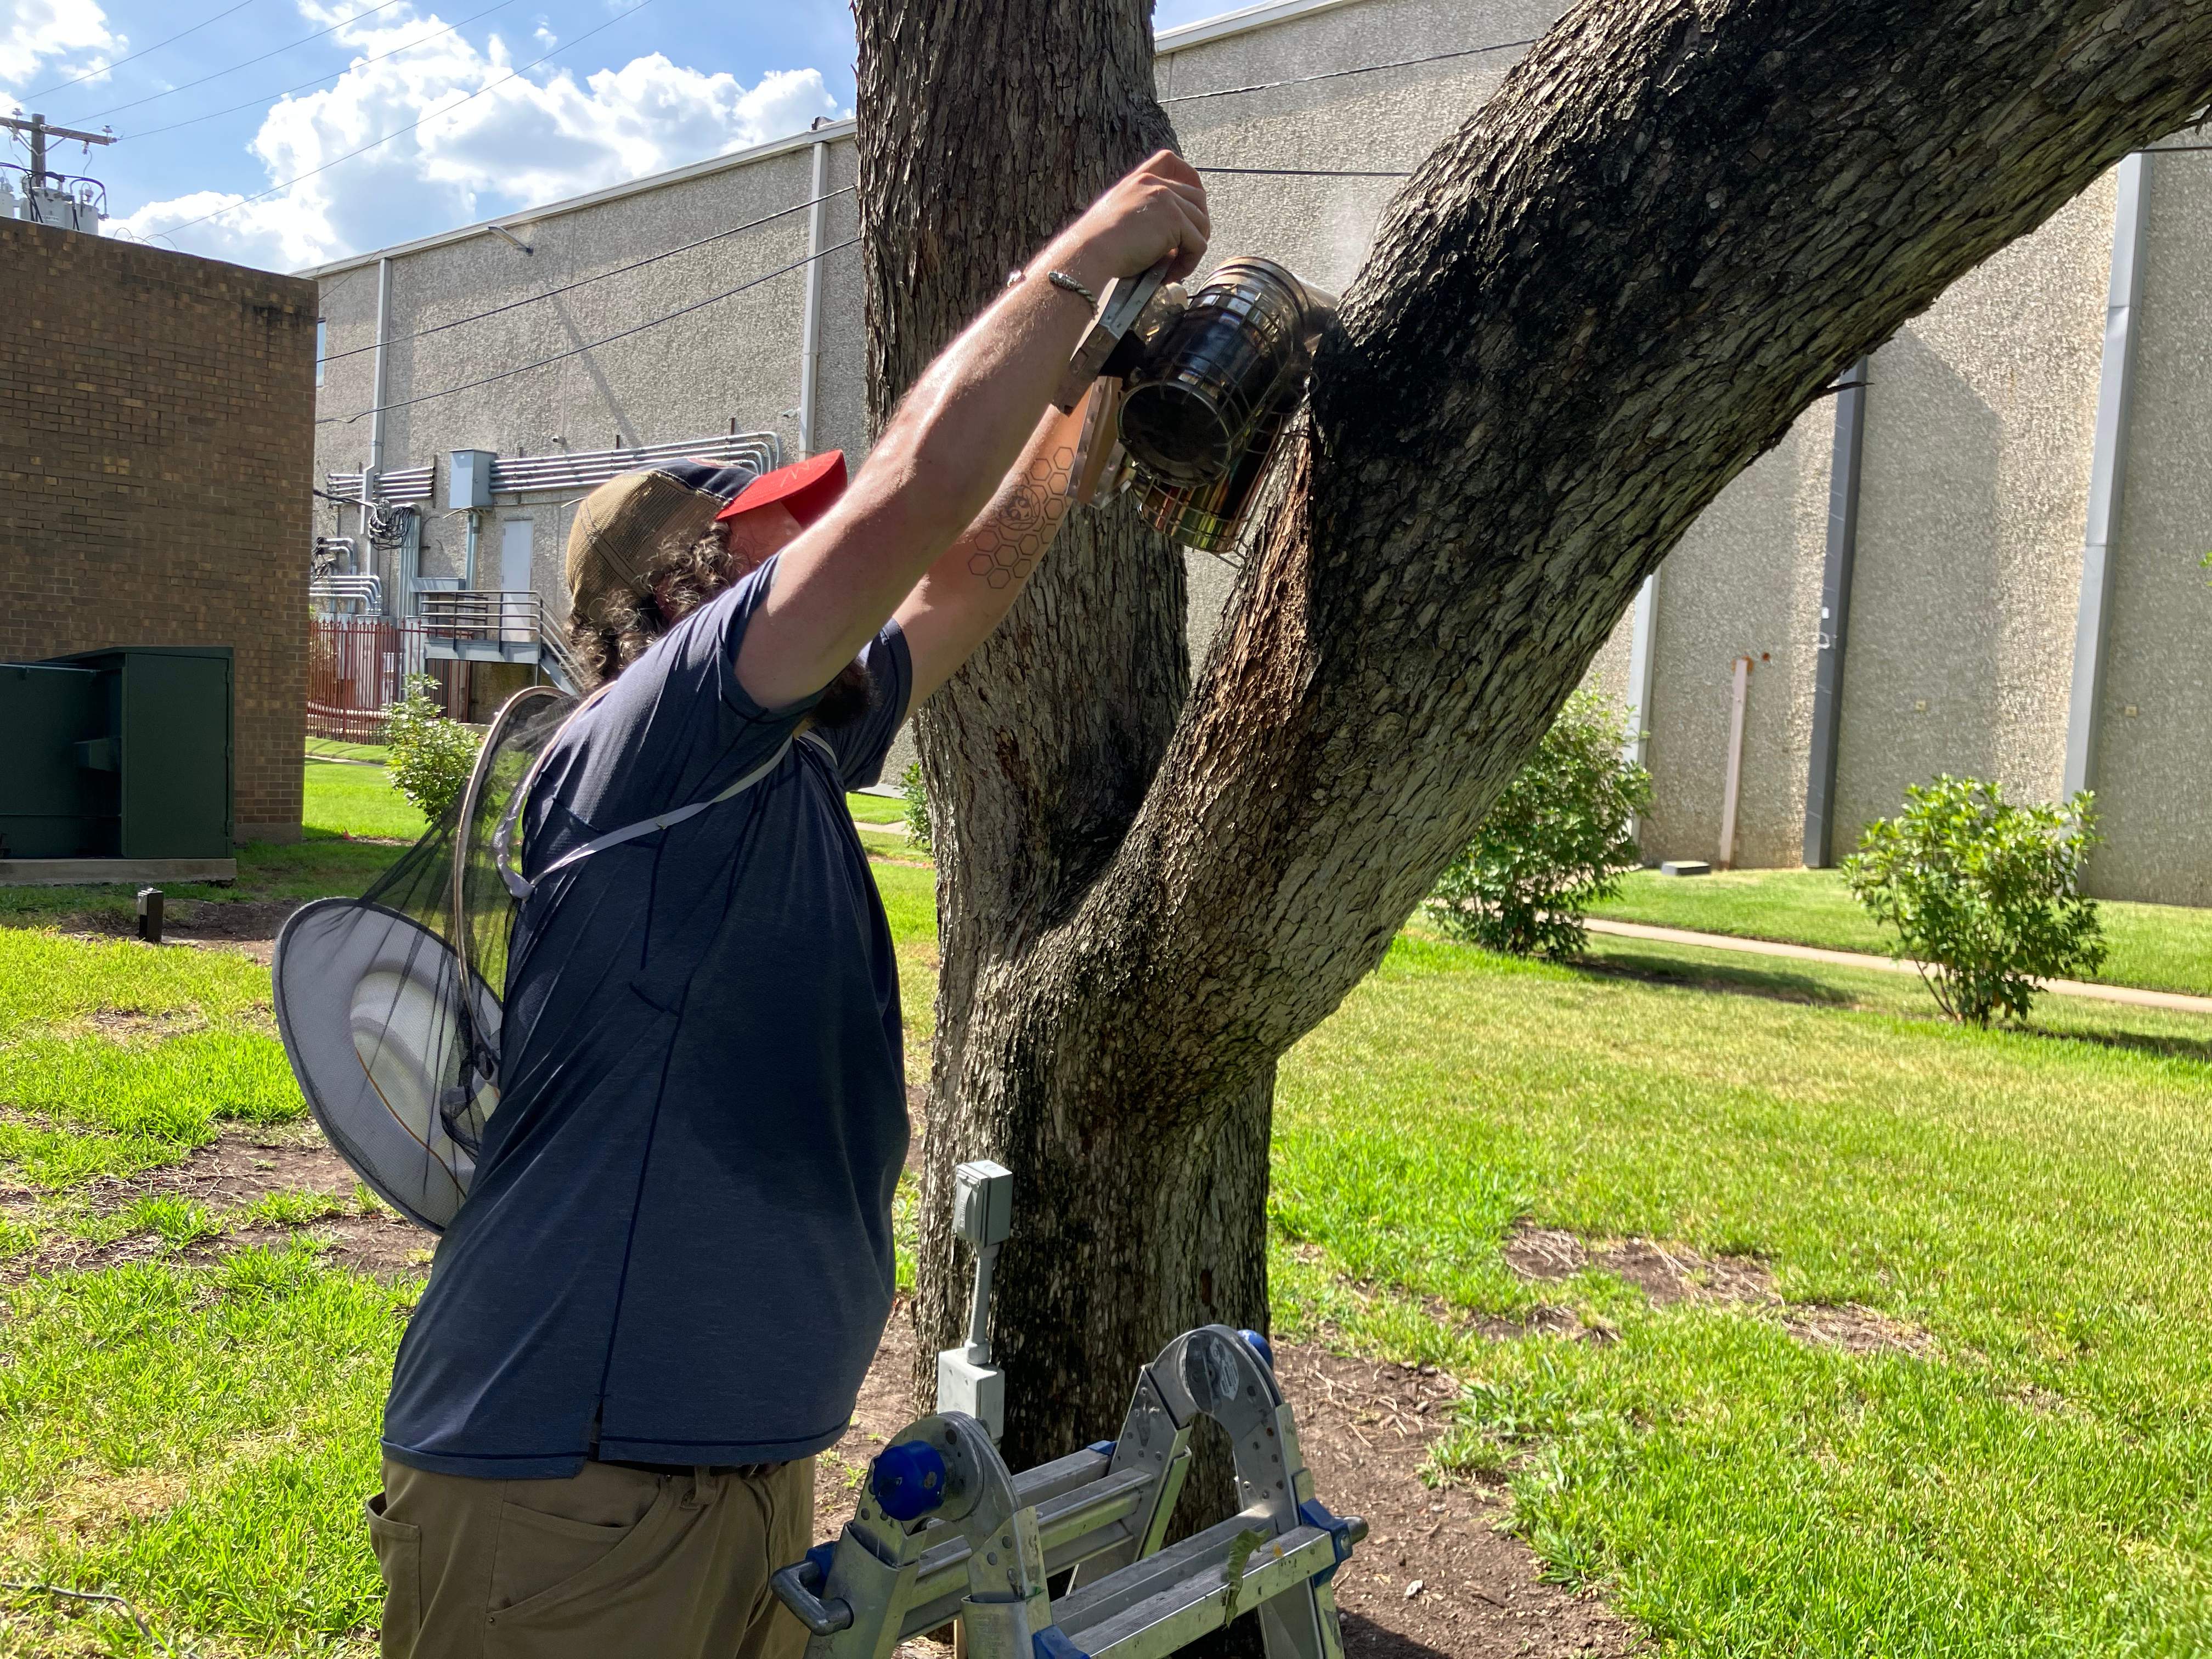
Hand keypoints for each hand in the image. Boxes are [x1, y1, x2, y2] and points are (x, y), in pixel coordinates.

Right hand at [1051, 151, 1209, 287]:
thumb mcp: (1117, 216)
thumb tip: (1168, 236)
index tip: (1192, 200)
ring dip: (1193, 248)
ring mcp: (1166, 199)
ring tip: (1174, 267)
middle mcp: (1154, 184)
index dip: (1189, 176)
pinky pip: (1198, 244)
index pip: (1169, 161)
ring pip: (1201, 223)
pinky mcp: (1174, 220)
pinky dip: (1189, 263)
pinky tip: (1171, 274)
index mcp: (1139, 180)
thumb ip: (1142, 213)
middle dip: (1197, 225)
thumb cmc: (1096, 246)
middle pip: (1197, 197)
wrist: (1088, 254)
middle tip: (1183, 250)